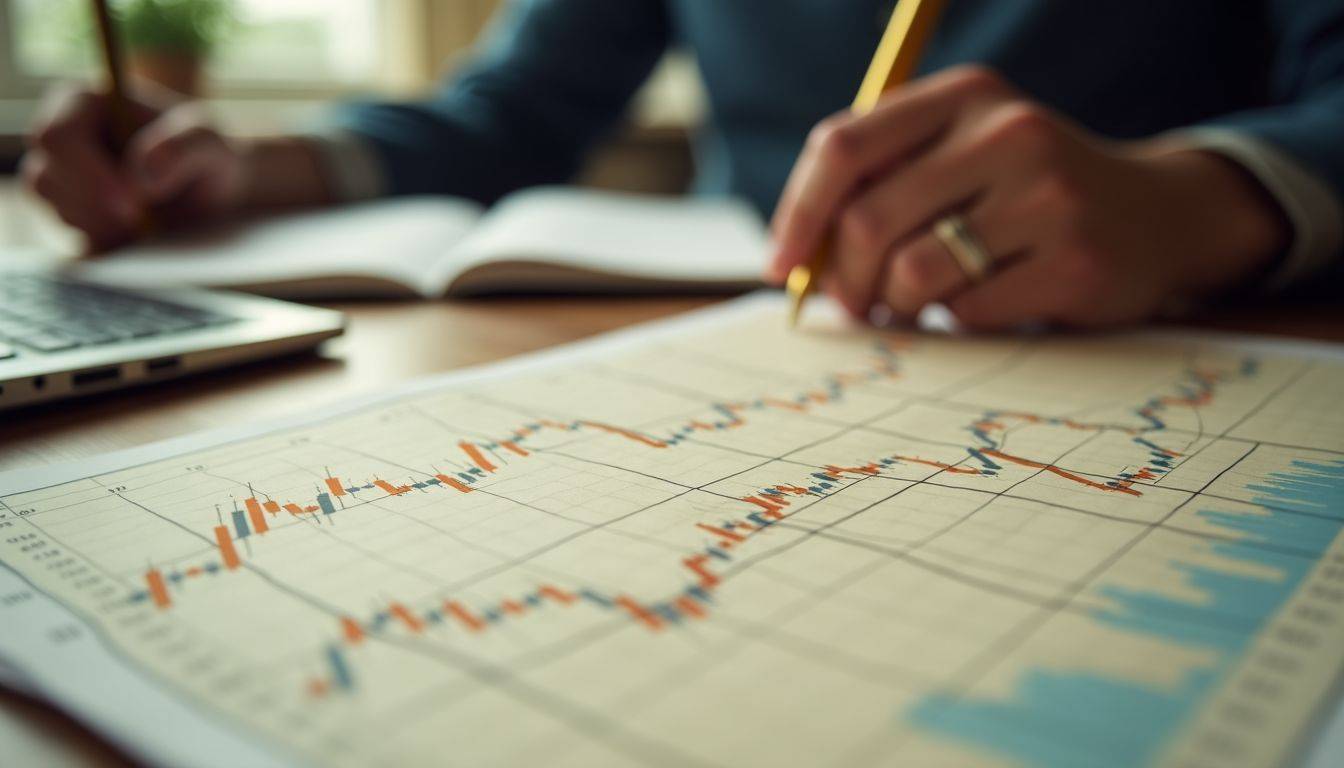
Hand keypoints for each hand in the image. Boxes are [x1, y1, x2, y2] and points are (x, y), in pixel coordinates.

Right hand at [22, 84, 245, 251]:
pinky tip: (137, 238)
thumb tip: (141, 176)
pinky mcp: (69, 214)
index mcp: (82, 102)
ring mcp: (59, 178)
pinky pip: (67, 235)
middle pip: (45, 177)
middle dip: (96, 208)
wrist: (217, 192)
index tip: (133, 202)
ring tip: (149, 224)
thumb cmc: (210, 156)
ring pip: (54, 209)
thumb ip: (185, 146)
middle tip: (144, 223)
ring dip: (101, 226)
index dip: (88, 174)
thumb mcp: (212, 141)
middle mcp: (60, 138)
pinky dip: (103, 242)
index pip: (56, 136)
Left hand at [768, 66, 1289, 328]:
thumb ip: (884, 184)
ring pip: (914, 274)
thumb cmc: (1025, 194)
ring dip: (900, 306)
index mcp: (965, 96)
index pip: (844, 147)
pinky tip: (985, 303)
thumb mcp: (961, 155)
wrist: (1159, 216)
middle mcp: (1008, 133)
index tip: (781, 267)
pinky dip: (957, 322)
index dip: (798, 215)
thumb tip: (797, 259)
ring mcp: (1047, 197)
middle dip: (845, 281)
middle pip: (869, 222)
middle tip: (854, 306)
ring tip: (920, 304)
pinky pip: (967, 313)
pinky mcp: (1073, 262)